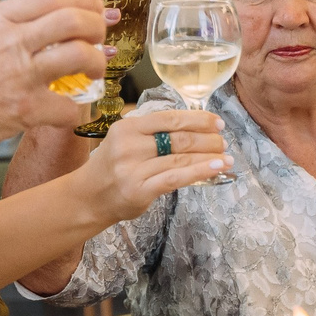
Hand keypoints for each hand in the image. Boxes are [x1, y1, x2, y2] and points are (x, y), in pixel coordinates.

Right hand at [0, 0, 109, 157]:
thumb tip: (21, 14)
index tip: (91, 5)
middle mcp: (10, 42)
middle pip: (74, 19)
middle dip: (97, 25)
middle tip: (99, 35)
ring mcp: (19, 75)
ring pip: (80, 56)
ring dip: (96, 62)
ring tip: (94, 69)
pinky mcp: (23, 110)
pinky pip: (69, 106)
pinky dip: (79, 109)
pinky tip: (75, 110)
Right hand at [81, 106, 227, 217]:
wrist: (89, 196)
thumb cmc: (113, 167)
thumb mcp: (126, 140)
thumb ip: (153, 133)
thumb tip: (196, 129)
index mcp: (127, 126)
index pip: (170, 118)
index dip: (198, 119)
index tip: (217, 122)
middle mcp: (129, 145)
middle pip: (178, 138)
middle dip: (207, 139)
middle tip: (223, 141)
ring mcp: (133, 168)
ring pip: (181, 158)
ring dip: (209, 157)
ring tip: (226, 157)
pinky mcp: (139, 190)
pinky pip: (176, 178)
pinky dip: (199, 172)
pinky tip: (215, 169)